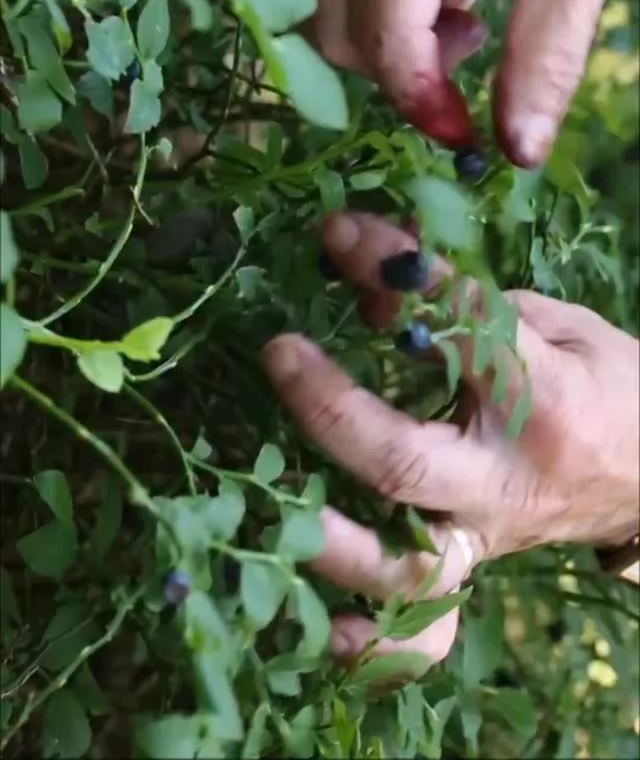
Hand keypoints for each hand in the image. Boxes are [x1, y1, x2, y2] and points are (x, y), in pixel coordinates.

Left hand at [261, 212, 639, 666]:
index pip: (455, 331)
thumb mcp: (562, 324)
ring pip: (403, 567)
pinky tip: (328, 635)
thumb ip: (475, 310)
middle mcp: (507, 479)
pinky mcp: (479, 567)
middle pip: (404, 462)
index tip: (341, 232)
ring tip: (257, 499)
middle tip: (278, 351)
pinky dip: (378, 645)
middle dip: (333, 408)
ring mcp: (489, 536)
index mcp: (543, 399)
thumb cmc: (610, 384)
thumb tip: (377, 287)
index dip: (394, 273)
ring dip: (329, 540)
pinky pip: (428, 626)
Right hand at [300, 0, 638, 165]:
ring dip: (393, 35)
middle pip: (337, 32)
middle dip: (404, 66)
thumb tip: (517, 151)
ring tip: (465, 8)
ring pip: (328, 7)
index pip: (384, 38)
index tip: (465, 133)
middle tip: (475, 45)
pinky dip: (382, 1)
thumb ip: (544, 60)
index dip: (421, 102)